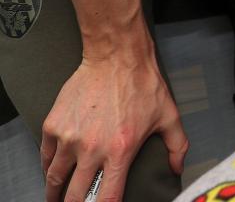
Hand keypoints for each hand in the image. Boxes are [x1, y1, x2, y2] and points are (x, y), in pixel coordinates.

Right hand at [41, 50, 186, 201]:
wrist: (117, 57)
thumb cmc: (143, 84)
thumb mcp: (169, 116)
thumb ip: (177, 146)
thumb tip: (177, 168)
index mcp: (120, 150)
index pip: (108, 197)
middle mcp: (92, 148)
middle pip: (75, 195)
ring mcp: (70, 138)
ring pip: (55, 178)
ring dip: (55, 192)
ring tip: (58, 197)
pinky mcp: (54, 125)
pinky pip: (46, 156)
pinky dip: (48, 167)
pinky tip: (53, 170)